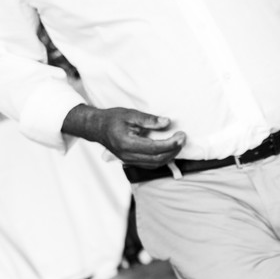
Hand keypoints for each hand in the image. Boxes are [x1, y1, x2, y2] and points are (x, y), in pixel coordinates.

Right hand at [65, 105, 185, 167]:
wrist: (96, 128)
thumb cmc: (112, 119)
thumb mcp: (130, 114)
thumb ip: (149, 119)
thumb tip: (167, 122)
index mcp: (127, 143)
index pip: (155, 148)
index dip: (171, 143)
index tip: (181, 135)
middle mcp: (128, 155)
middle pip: (157, 159)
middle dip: (173, 150)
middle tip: (182, 137)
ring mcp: (128, 160)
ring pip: (155, 164)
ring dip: (169, 155)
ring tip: (177, 143)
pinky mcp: (130, 161)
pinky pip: (149, 164)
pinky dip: (161, 159)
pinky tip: (167, 149)